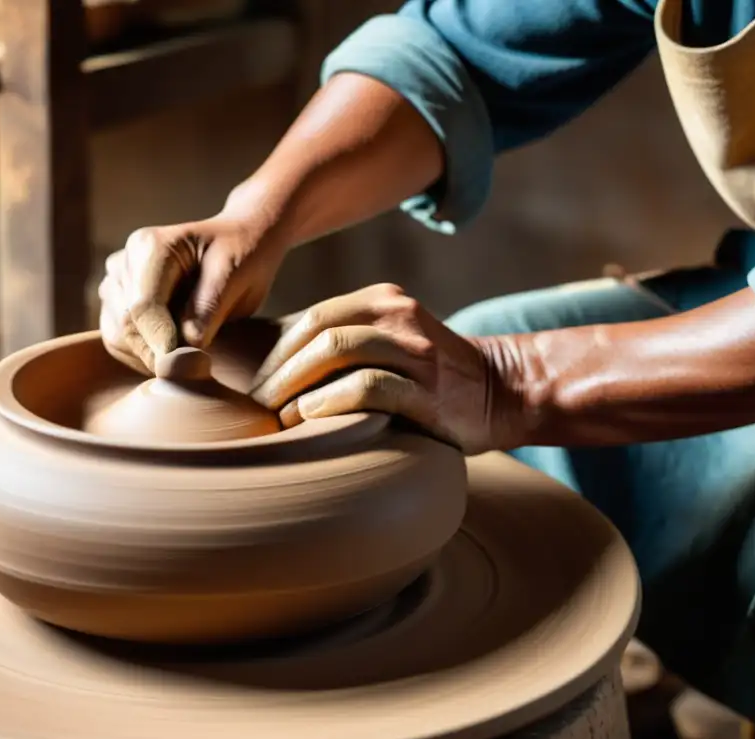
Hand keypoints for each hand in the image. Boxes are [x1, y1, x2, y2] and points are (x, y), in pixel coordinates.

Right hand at [99, 211, 287, 373]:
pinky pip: (118, 339)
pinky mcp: (117, 301)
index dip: (162, 342)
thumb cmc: (241, 254)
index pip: (143, 307)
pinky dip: (143, 352)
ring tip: (188, 347)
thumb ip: (208, 309)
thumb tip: (186, 347)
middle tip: (196, 363)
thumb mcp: (235, 276)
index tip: (189, 363)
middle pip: (126, 324)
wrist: (238, 242)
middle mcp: (125, 262)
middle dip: (158, 351)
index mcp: (150, 247)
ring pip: (117, 336)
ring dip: (150, 353)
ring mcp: (117, 282)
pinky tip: (174, 346)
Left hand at [250, 284, 513, 454]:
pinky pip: (366, 387)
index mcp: (383, 301)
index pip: (312, 318)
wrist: (501, 394)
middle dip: (278, 370)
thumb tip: (273, 366)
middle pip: (317, 332)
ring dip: (294, 386)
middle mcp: (398, 315)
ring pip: (336, 351)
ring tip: (274, 417)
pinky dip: (327, 403)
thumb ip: (347, 344)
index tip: (252, 384)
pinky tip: (306, 421)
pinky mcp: (426, 388)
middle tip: (254, 405)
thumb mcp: (390, 344)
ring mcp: (415, 351)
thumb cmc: (428, 378)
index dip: (275, 352)